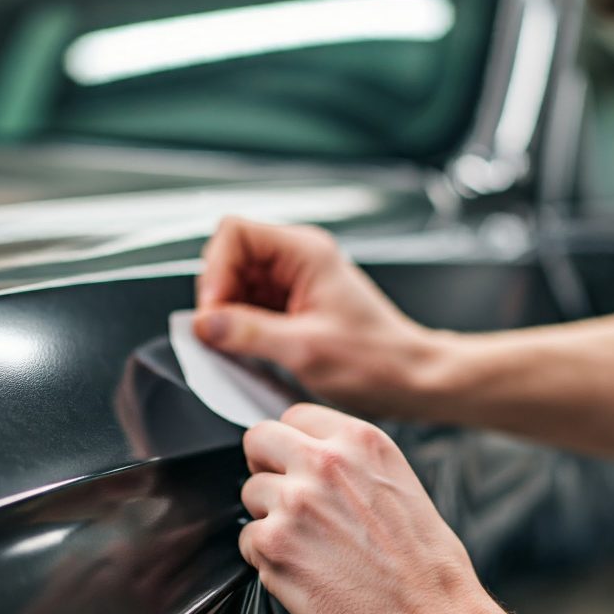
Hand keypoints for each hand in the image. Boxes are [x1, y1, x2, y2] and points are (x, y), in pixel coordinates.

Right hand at [194, 217, 440, 417]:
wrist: (408, 378)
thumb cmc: (376, 360)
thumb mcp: (304, 349)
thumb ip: (249, 334)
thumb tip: (205, 324)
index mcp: (305, 252)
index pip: (234, 234)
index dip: (216, 272)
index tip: (214, 312)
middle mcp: (298, 260)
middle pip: (230, 259)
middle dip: (220, 297)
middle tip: (224, 334)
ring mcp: (294, 283)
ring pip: (237, 286)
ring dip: (231, 316)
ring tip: (243, 347)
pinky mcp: (293, 307)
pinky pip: (251, 309)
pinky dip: (243, 329)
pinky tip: (254, 351)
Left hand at [239, 403, 561, 613]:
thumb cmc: (425, 566)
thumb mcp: (399, 484)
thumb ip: (350, 462)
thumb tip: (310, 457)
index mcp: (359, 441)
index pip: (294, 416)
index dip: (292, 445)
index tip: (297, 465)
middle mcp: (323, 463)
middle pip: (258, 441)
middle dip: (267, 468)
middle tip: (289, 500)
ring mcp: (294, 502)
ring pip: (250, 494)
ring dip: (269, 518)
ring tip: (309, 546)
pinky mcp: (273, 545)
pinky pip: (247, 541)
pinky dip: (267, 558)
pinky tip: (306, 572)